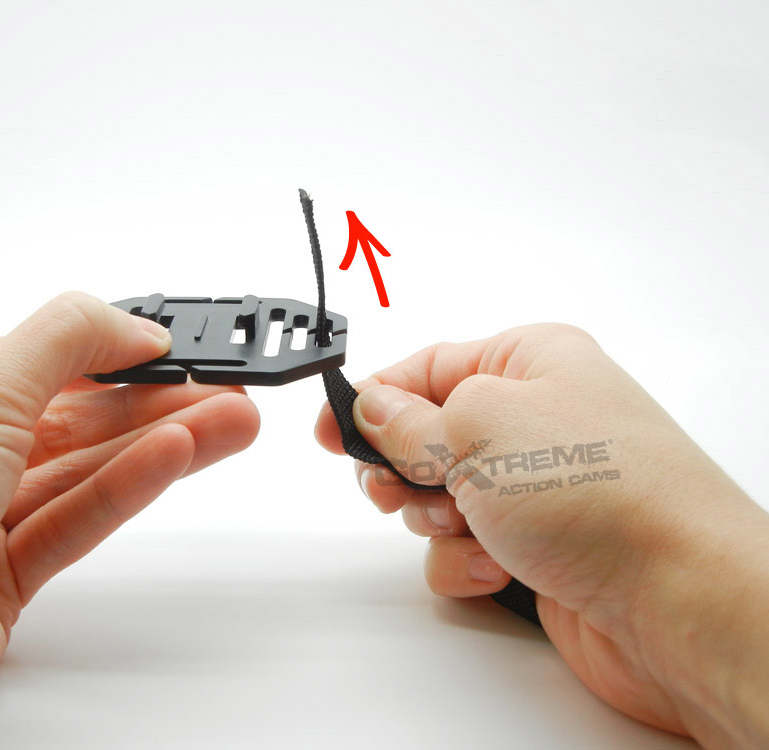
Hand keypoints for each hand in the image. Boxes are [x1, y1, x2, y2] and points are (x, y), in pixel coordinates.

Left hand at [0, 292, 259, 747]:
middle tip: (227, 388)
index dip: (114, 349)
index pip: (41, 356)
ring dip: (162, 443)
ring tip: (234, 421)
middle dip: (156, 401)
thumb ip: (65, 343)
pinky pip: (79, 519)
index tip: (177, 347)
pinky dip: (128, 488)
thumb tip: (133, 324)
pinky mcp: (5, 577)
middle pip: (77, 415)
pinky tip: (178, 458)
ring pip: (87, 469)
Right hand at [315, 323, 768, 746]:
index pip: (428, 366)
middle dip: (403, 469)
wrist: (676, 600)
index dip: (373, 396)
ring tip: (467, 528)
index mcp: (530, 362)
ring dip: (435, 520)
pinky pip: (463, 548)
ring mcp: (536, 488)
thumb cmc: (600, 494)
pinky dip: (464, 562)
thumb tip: (367, 406)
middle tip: (396, 490)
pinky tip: (494, 569)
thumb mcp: (476, 429)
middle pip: (426, 436)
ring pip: (438, 498)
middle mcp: (536, 421)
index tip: (329, 427)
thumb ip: (406, 420)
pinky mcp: (535, 547)